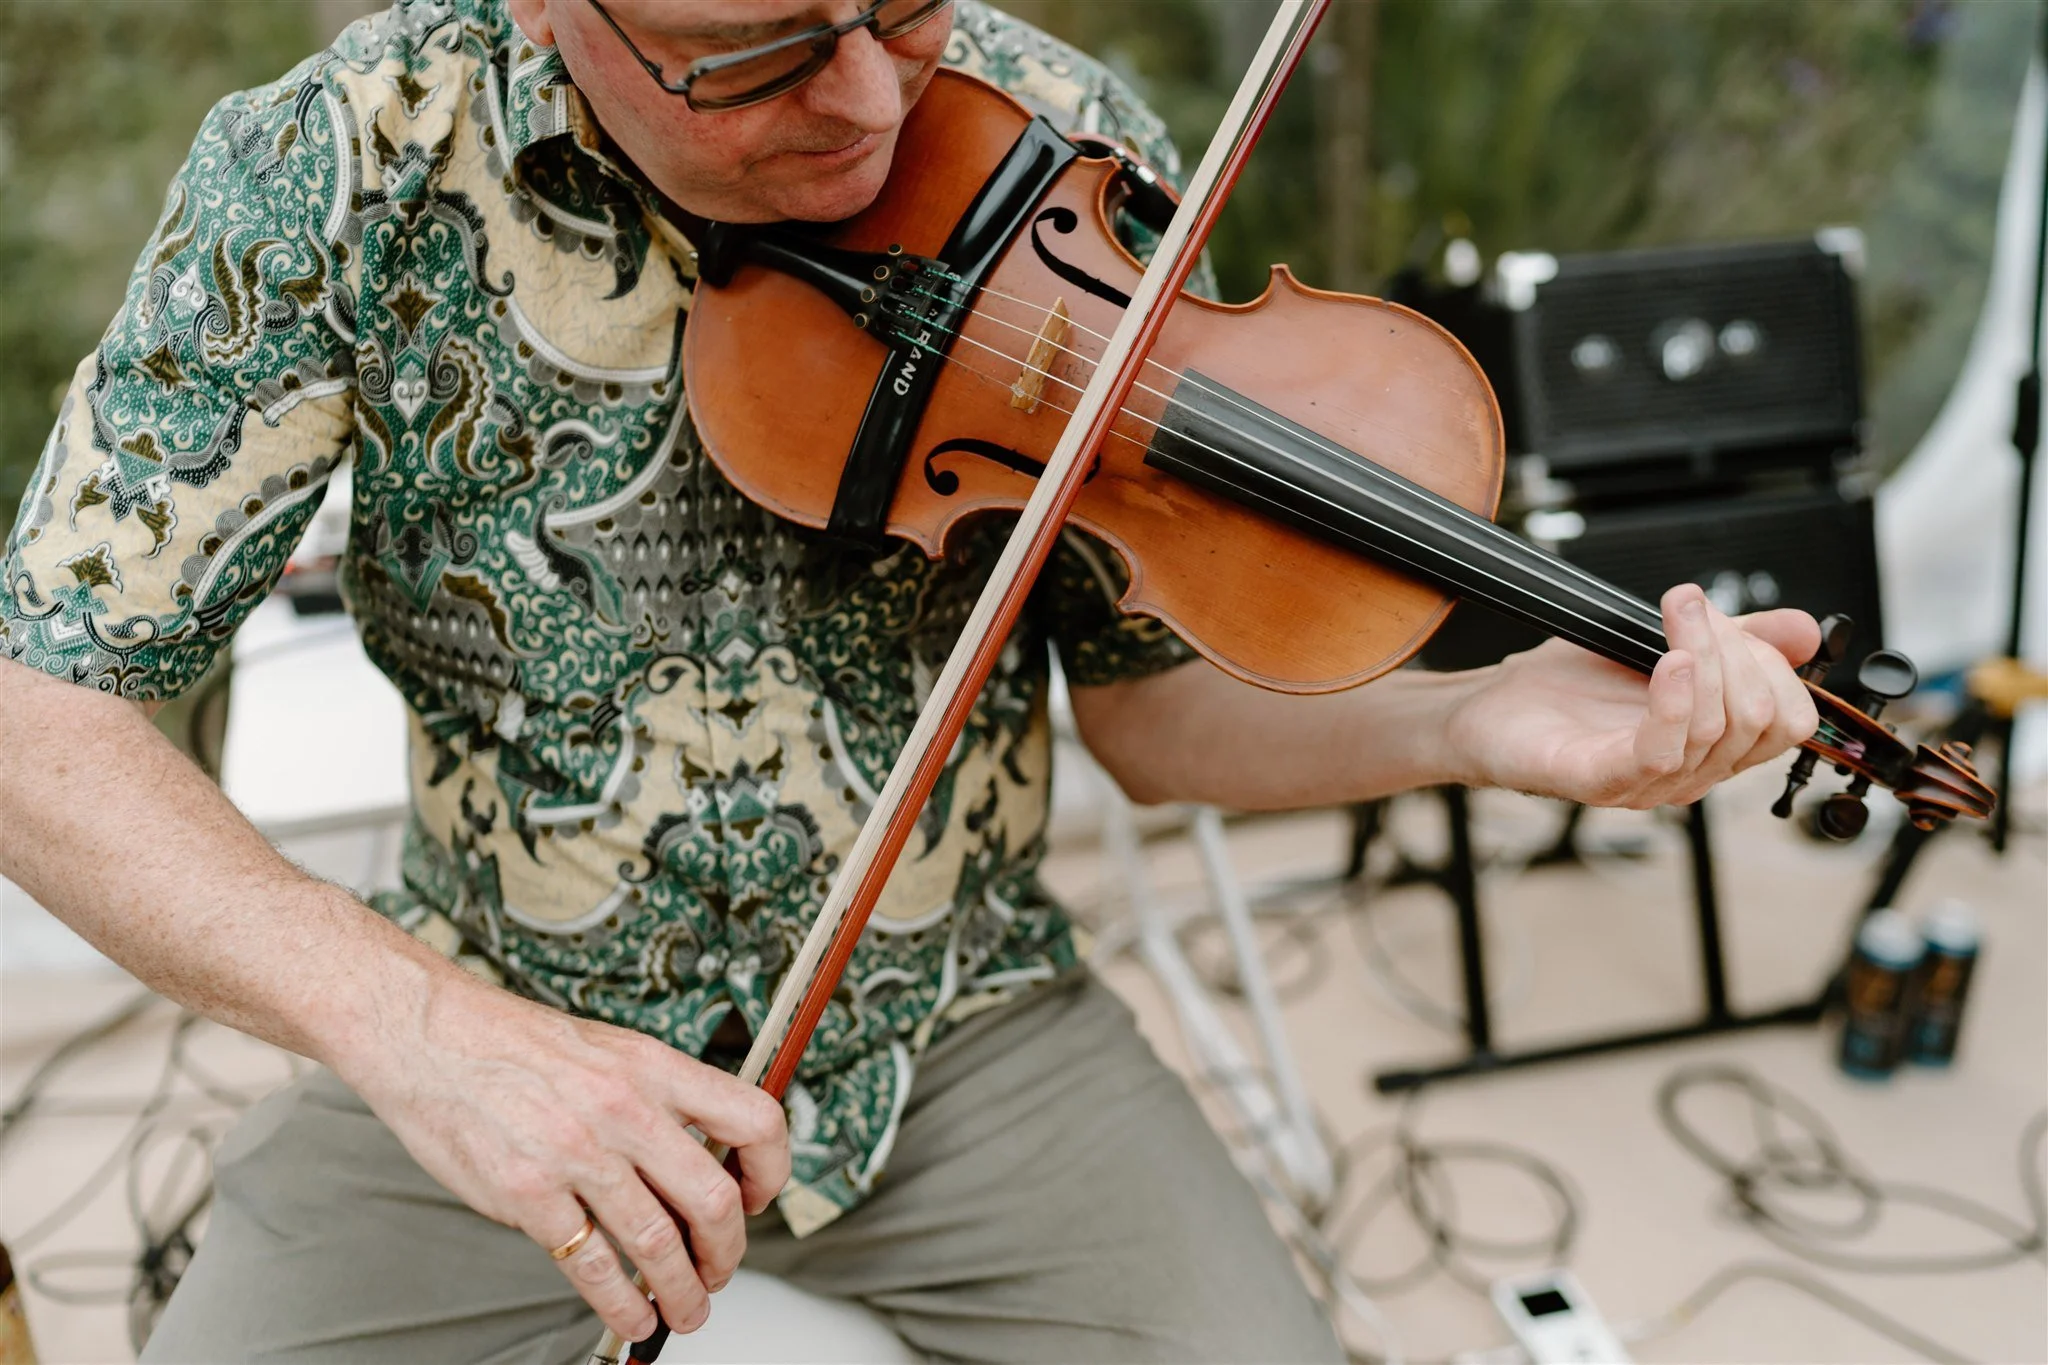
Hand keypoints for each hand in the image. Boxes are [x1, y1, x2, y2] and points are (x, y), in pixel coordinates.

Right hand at [337, 974, 789, 1343]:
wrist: (426, 1035)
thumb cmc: (512, 1043)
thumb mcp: (608, 1049)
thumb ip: (658, 1097)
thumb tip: (701, 1155)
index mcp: (653, 1067)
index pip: (754, 1119)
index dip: (771, 1170)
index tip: (758, 1197)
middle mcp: (625, 1110)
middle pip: (715, 1199)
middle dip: (728, 1250)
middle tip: (721, 1268)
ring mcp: (576, 1155)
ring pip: (660, 1244)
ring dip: (684, 1292)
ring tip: (687, 1309)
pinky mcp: (528, 1195)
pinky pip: (593, 1268)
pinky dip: (622, 1305)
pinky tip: (632, 1316)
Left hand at [1447, 584, 1820, 808]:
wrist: (1487, 709)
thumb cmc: (1566, 687)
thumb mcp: (1659, 646)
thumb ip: (1733, 640)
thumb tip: (1806, 631)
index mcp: (1712, 745)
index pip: (1788, 719)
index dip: (1773, 665)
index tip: (1728, 619)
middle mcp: (1690, 772)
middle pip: (1760, 720)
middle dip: (1738, 650)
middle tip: (1689, 606)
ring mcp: (1648, 784)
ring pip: (1718, 729)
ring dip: (1705, 654)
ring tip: (1676, 611)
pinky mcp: (1603, 782)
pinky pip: (1663, 753)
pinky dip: (1676, 702)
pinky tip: (1671, 662)